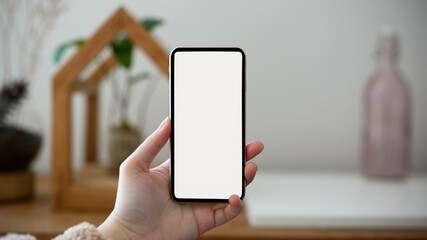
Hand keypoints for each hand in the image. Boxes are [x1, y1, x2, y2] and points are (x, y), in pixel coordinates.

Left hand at [98, 118, 263, 239]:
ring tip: (250, 167)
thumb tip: (167, 122)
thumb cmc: (129, 204)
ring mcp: (199, 203)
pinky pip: (226, 213)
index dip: (219, 144)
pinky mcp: (204, 221)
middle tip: (253, 146)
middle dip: (240, 157)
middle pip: (222, 169)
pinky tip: (234, 196)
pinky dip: (235, 205)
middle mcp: (192, 186)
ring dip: (243, 178)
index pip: (204, 154)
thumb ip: (152, 144)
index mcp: (179, 172)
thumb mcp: (135, 166)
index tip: (230, 132)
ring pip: (229, 188)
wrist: (131, 235)